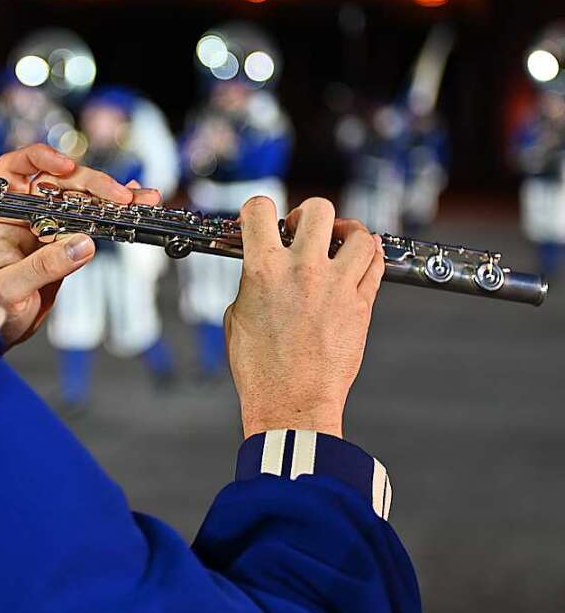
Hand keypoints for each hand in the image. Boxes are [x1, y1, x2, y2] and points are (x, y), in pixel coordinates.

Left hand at [0, 144, 160, 348]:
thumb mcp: (9, 289)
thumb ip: (43, 266)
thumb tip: (82, 244)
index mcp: (3, 217)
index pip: (15, 170)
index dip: (39, 158)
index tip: (65, 167)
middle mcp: (27, 216)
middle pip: (60, 182)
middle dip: (92, 183)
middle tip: (119, 196)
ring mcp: (50, 228)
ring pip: (83, 201)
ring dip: (113, 196)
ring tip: (141, 199)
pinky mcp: (68, 245)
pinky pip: (94, 223)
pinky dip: (115, 213)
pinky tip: (135, 206)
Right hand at [223, 197, 384, 438]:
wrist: (291, 403)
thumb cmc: (260, 370)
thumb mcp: (236, 317)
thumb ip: (251, 283)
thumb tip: (261, 269)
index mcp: (264, 270)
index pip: (260, 210)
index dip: (258, 209)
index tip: (261, 218)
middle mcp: (303, 271)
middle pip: (318, 210)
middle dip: (308, 215)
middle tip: (302, 231)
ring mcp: (337, 286)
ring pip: (358, 234)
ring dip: (346, 233)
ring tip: (338, 244)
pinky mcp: (361, 305)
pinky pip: (375, 265)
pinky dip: (369, 256)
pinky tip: (358, 260)